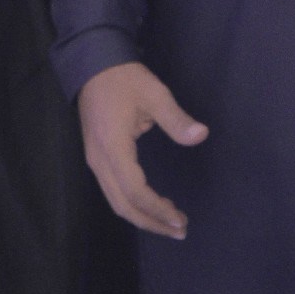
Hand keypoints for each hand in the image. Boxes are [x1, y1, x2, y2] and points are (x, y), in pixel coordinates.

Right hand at [78, 62, 207, 238]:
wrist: (93, 64)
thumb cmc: (124, 78)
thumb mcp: (154, 93)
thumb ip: (176, 119)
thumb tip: (201, 135)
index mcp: (113, 148)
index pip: (135, 192)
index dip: (157, 209)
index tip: (180, 219)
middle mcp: (99, 161)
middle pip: (123, 205)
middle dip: (152, 222)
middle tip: (180, 229)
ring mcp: (94, 160)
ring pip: (116, 201)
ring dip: (142, 216)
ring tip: (169, 222)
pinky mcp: (95, 157)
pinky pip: (113, 191)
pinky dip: (132, 204)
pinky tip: (151, 204)